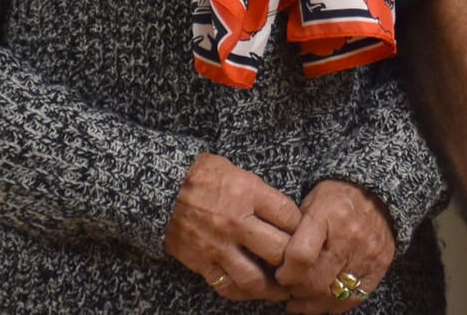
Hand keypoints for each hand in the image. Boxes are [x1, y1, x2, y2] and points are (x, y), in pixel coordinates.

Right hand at [164, 152, 302, 302]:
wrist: (161, 188)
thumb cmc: (204, 176)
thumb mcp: (238, 172)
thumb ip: (262, 194)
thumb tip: (287, 215)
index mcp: (248, 193)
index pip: (290, 216)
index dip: (303, 227)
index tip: (306, 234)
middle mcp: (236, 222)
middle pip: (278, 250)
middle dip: (294, 260)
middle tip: (301, 266)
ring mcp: (218, 246)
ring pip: (254, 278)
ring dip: (273, 288)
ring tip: (284, 290)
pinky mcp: (202, 262)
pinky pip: (227, 287)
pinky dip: (244, 293)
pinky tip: (254, 291)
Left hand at [273, 179, 395, 312]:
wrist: (377, 194)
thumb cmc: (336, 198)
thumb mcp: (310, 202)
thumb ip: (294, 230)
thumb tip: (274, 263)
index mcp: (329, 214)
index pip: (300, 256)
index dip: (285, 272)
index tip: (280, 273)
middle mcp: (351, 236)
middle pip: (315, 280)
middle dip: (296, 288)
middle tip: (289, 285)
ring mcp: (367, 253)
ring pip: (332, 293)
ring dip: (311, 300)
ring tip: (301, 296)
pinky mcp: (379, 266)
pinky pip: (353, 298)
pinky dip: (333, 304)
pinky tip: (320, 301)